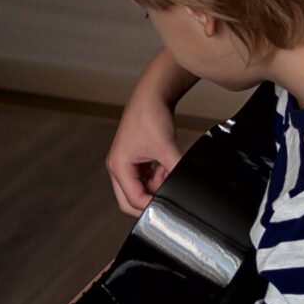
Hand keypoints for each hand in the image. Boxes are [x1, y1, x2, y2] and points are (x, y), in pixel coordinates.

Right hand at [107, 89, 181, 216]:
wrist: (152, 96)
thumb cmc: (150, 117)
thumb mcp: (166, 149)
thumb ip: (175, 172)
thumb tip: (185, 188)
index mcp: (119, 166)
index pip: (133, 199)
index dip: (152, 206)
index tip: (170, 208)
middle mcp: (117, 166)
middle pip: (130, 199)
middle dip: (150, 200)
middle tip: (169, 198)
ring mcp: (125, 163)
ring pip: (139, 189)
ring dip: (156, 185)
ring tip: (168, 171)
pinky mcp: (134, 159)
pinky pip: (145, 178)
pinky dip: (157, 176)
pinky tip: (166, 165)